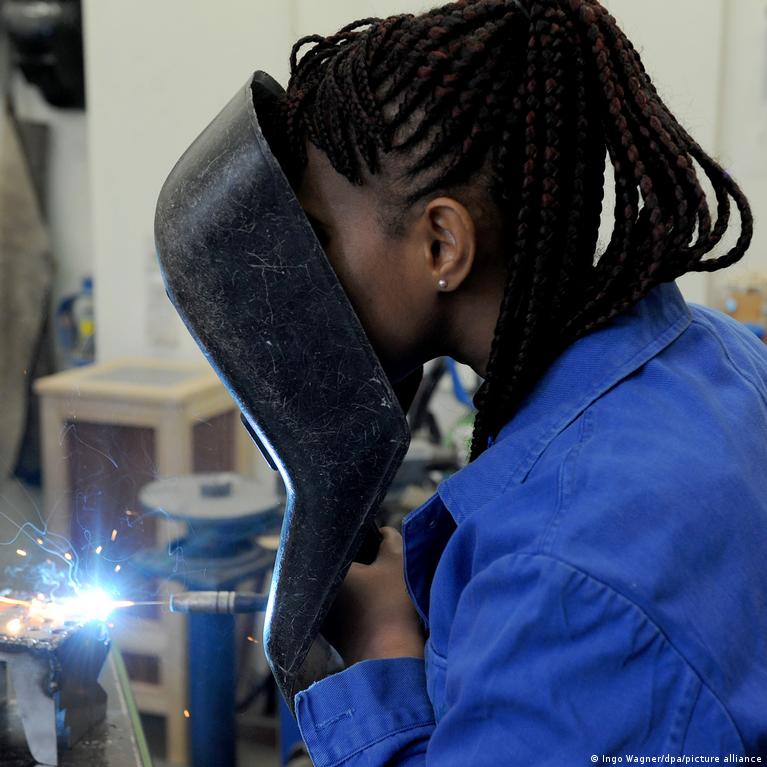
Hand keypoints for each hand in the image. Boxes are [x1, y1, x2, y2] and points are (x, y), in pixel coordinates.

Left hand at [322, 526, 425, 666]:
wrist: (389, 659)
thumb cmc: (391, 605)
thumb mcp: (397, 562)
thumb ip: (390, 540)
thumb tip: (384, 532)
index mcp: (326, 570)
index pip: (340, 545)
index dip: (361, 542)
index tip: (377, 544)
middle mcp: (316, 592)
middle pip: (339, 569)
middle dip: (359, 565)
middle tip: (381, 564)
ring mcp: (322, 617)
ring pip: (341, 591)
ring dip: (357, 587)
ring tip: (380, 587)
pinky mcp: (332, 636)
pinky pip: (344, 611)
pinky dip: (357, 606)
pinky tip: (376, 609)